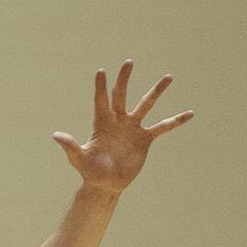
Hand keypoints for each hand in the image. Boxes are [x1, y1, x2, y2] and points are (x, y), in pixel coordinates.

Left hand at [52, 61, 193, 195]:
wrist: (106, 184)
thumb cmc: (90, 171)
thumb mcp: (79, 158)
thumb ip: (70, 146)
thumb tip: (56, 135)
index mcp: (101, 123)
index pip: (101, 101)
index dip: (101, 87)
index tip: (101, 71)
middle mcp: (118, 120)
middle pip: (122, 95)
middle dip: (124, 79)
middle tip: (128, 61)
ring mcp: (133, 127)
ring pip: (146, 105)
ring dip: (157, 91)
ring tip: (168, 77)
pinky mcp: (145, 139)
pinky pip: (163, 127)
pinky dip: (176, 121)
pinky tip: (190, 113)